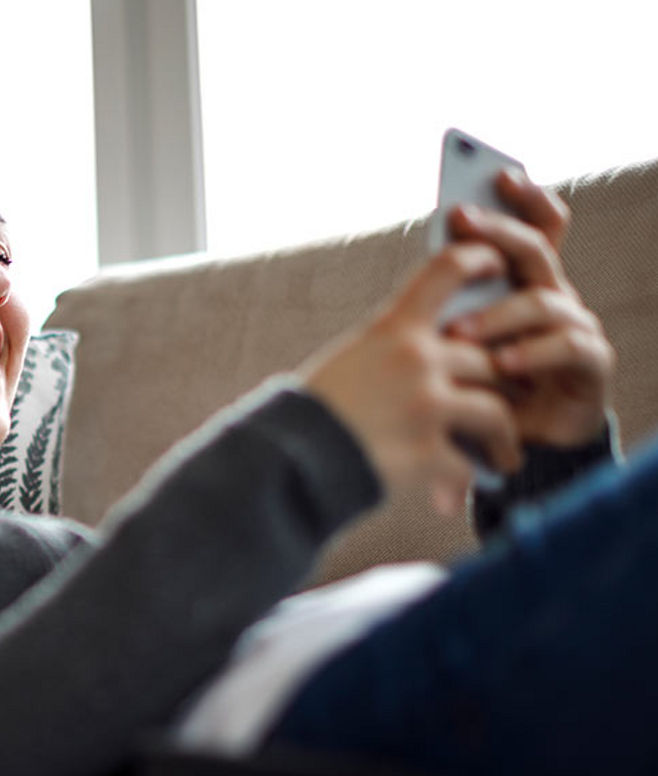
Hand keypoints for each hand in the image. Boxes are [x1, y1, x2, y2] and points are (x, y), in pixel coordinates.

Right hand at [302, 243, 521, 516]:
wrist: (287, 459)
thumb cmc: (310, 411)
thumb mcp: (350, 360)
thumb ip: (395, 351)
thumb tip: (440, 355)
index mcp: (392, 329)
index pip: (447, 271)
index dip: (481, 259)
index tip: (499, 265)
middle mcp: (416, 359)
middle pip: (489, 360)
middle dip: (506, 383)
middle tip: (517, 398)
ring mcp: (426, 406)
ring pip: (496, 413)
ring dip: (505, 437)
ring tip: (505, 454)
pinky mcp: (428, 454)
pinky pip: (469, 465)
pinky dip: (469, 479)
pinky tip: (466, 487)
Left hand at [444, 171, 614, 447]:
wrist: (512, 439)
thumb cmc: (480, 380)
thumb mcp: (459, 339)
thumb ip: (454, 301)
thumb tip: (427, 265)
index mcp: (526, 281)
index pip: (537, 226)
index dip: (525, 197)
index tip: (498, 172)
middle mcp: (555, 294)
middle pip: (537, 249)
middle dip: (498, 231)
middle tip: (461, 220)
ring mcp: (577, 326)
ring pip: (543, 301)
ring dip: (497, 314)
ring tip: (458, 331)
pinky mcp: (591, 364)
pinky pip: (567, 347)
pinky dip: (533, 353)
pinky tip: (503, 362)